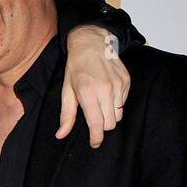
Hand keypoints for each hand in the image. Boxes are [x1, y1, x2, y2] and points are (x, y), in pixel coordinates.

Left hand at [58, 25, 129, 147]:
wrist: (92, 44)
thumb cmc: (76, 68)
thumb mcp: (67, 92)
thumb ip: (66, 115)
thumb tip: (60, 135)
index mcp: (89, 94)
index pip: (97, 124)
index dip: (96, 138)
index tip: (94, 143)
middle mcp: (106, 90)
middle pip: (110, 123)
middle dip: (102, 126)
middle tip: (94, 119)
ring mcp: (118, 85)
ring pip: (118, 114)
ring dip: (109, 114)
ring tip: (99, 103)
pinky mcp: (126, 80)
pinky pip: (124, 102)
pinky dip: (116, 103)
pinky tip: (107, 93)